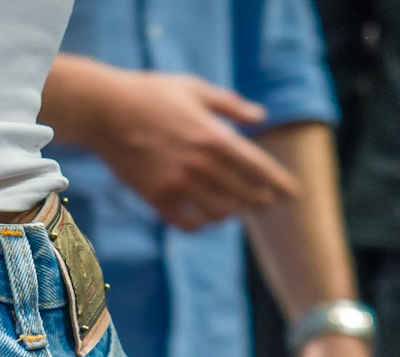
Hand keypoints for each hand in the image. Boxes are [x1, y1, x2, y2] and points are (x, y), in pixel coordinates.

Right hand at [85, 70, 299, 230]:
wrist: (105, 110)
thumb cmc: (151, 94)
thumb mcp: (196, 89)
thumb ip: (230, 105)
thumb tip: (260, 117)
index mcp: (215, 136)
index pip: (259, 168)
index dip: (280, 184)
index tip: (293, 195)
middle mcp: (200, 163)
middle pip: (244, 194)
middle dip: (259, 201)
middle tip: (264, 204)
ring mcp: (177, 182)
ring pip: (218, 212)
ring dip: (229, 213)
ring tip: (231, 210)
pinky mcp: (155, 196)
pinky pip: (186, 222)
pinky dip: (199, 225)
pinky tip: (201, 219)